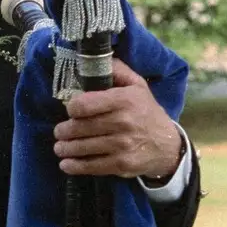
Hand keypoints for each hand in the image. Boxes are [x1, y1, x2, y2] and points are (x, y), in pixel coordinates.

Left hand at [53, 60, 183, 180]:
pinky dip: (74, 166)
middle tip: (59, 132)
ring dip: (64, 148)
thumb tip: (96, 60)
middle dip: (63, 131)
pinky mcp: (121, 164)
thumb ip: (117, 71)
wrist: (167, 145)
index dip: (72, 108)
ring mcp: (122, 145)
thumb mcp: (138, 86)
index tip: (70, 110)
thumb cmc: (146, 112)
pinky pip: (90, 166)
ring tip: (60, 147)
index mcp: (124, 100)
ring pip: (82, 147)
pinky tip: (66, 163)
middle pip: (79, 127)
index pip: (84, 105)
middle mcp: (123, 122)